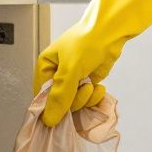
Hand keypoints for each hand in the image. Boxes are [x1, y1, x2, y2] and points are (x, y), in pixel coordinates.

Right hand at [34, 0, 151, 125]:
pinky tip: (99, 87)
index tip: (60, 116)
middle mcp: (57, 75)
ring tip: (91, 86)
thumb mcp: (69, 70)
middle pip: (59, 103)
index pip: (41, 97)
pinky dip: (94, 97)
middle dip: (74, 100)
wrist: (111, 32)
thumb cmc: (87, 42)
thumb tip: (49, 120)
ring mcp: (73, 80)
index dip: (50, 108)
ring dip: (86, 99)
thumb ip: (59, 97)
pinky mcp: (87, 83)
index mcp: (45, 68)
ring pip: (75, 104)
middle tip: (83, 89)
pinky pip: (87, 100)